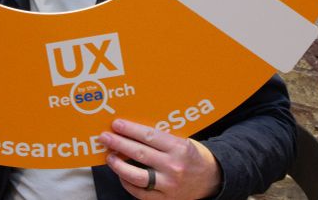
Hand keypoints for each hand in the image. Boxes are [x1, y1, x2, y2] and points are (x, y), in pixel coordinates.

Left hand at [100, 119, 221, 198]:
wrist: (212, 179)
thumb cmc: (192, 156)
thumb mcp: (182, 141)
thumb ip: (161, 138)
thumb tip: (133, 130)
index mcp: (179, 148)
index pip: (149, 136)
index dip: (130, 130)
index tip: (116, 124)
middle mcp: (174, 167)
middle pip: (139, 154)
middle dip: (119, 144)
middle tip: (105, 137)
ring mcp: (169, 185)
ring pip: (137, 176)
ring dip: (119, 165)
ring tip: (109, 156)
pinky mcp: (166, 199)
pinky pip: (141, 193)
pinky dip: (128, 183)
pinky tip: (121, 174)